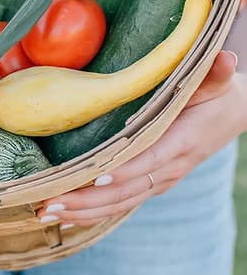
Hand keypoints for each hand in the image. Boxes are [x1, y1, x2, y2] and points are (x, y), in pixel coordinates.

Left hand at [38, 51, 243, 226]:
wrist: (231, 116)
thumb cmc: (215, 95)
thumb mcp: (215, 83)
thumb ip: (215, 74)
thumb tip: (227, 57)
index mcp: (181, 141)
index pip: (151, 159)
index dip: (126, 169)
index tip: (97, 176)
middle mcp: (169, 168)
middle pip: (126, 191)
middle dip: (88, 200)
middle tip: (52, 203)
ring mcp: (159, 181)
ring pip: (119, 203)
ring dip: (82, 211)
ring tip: (47, 213)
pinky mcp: (150, 185)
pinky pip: (120, 204)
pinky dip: (91, 213)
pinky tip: (63, 217)